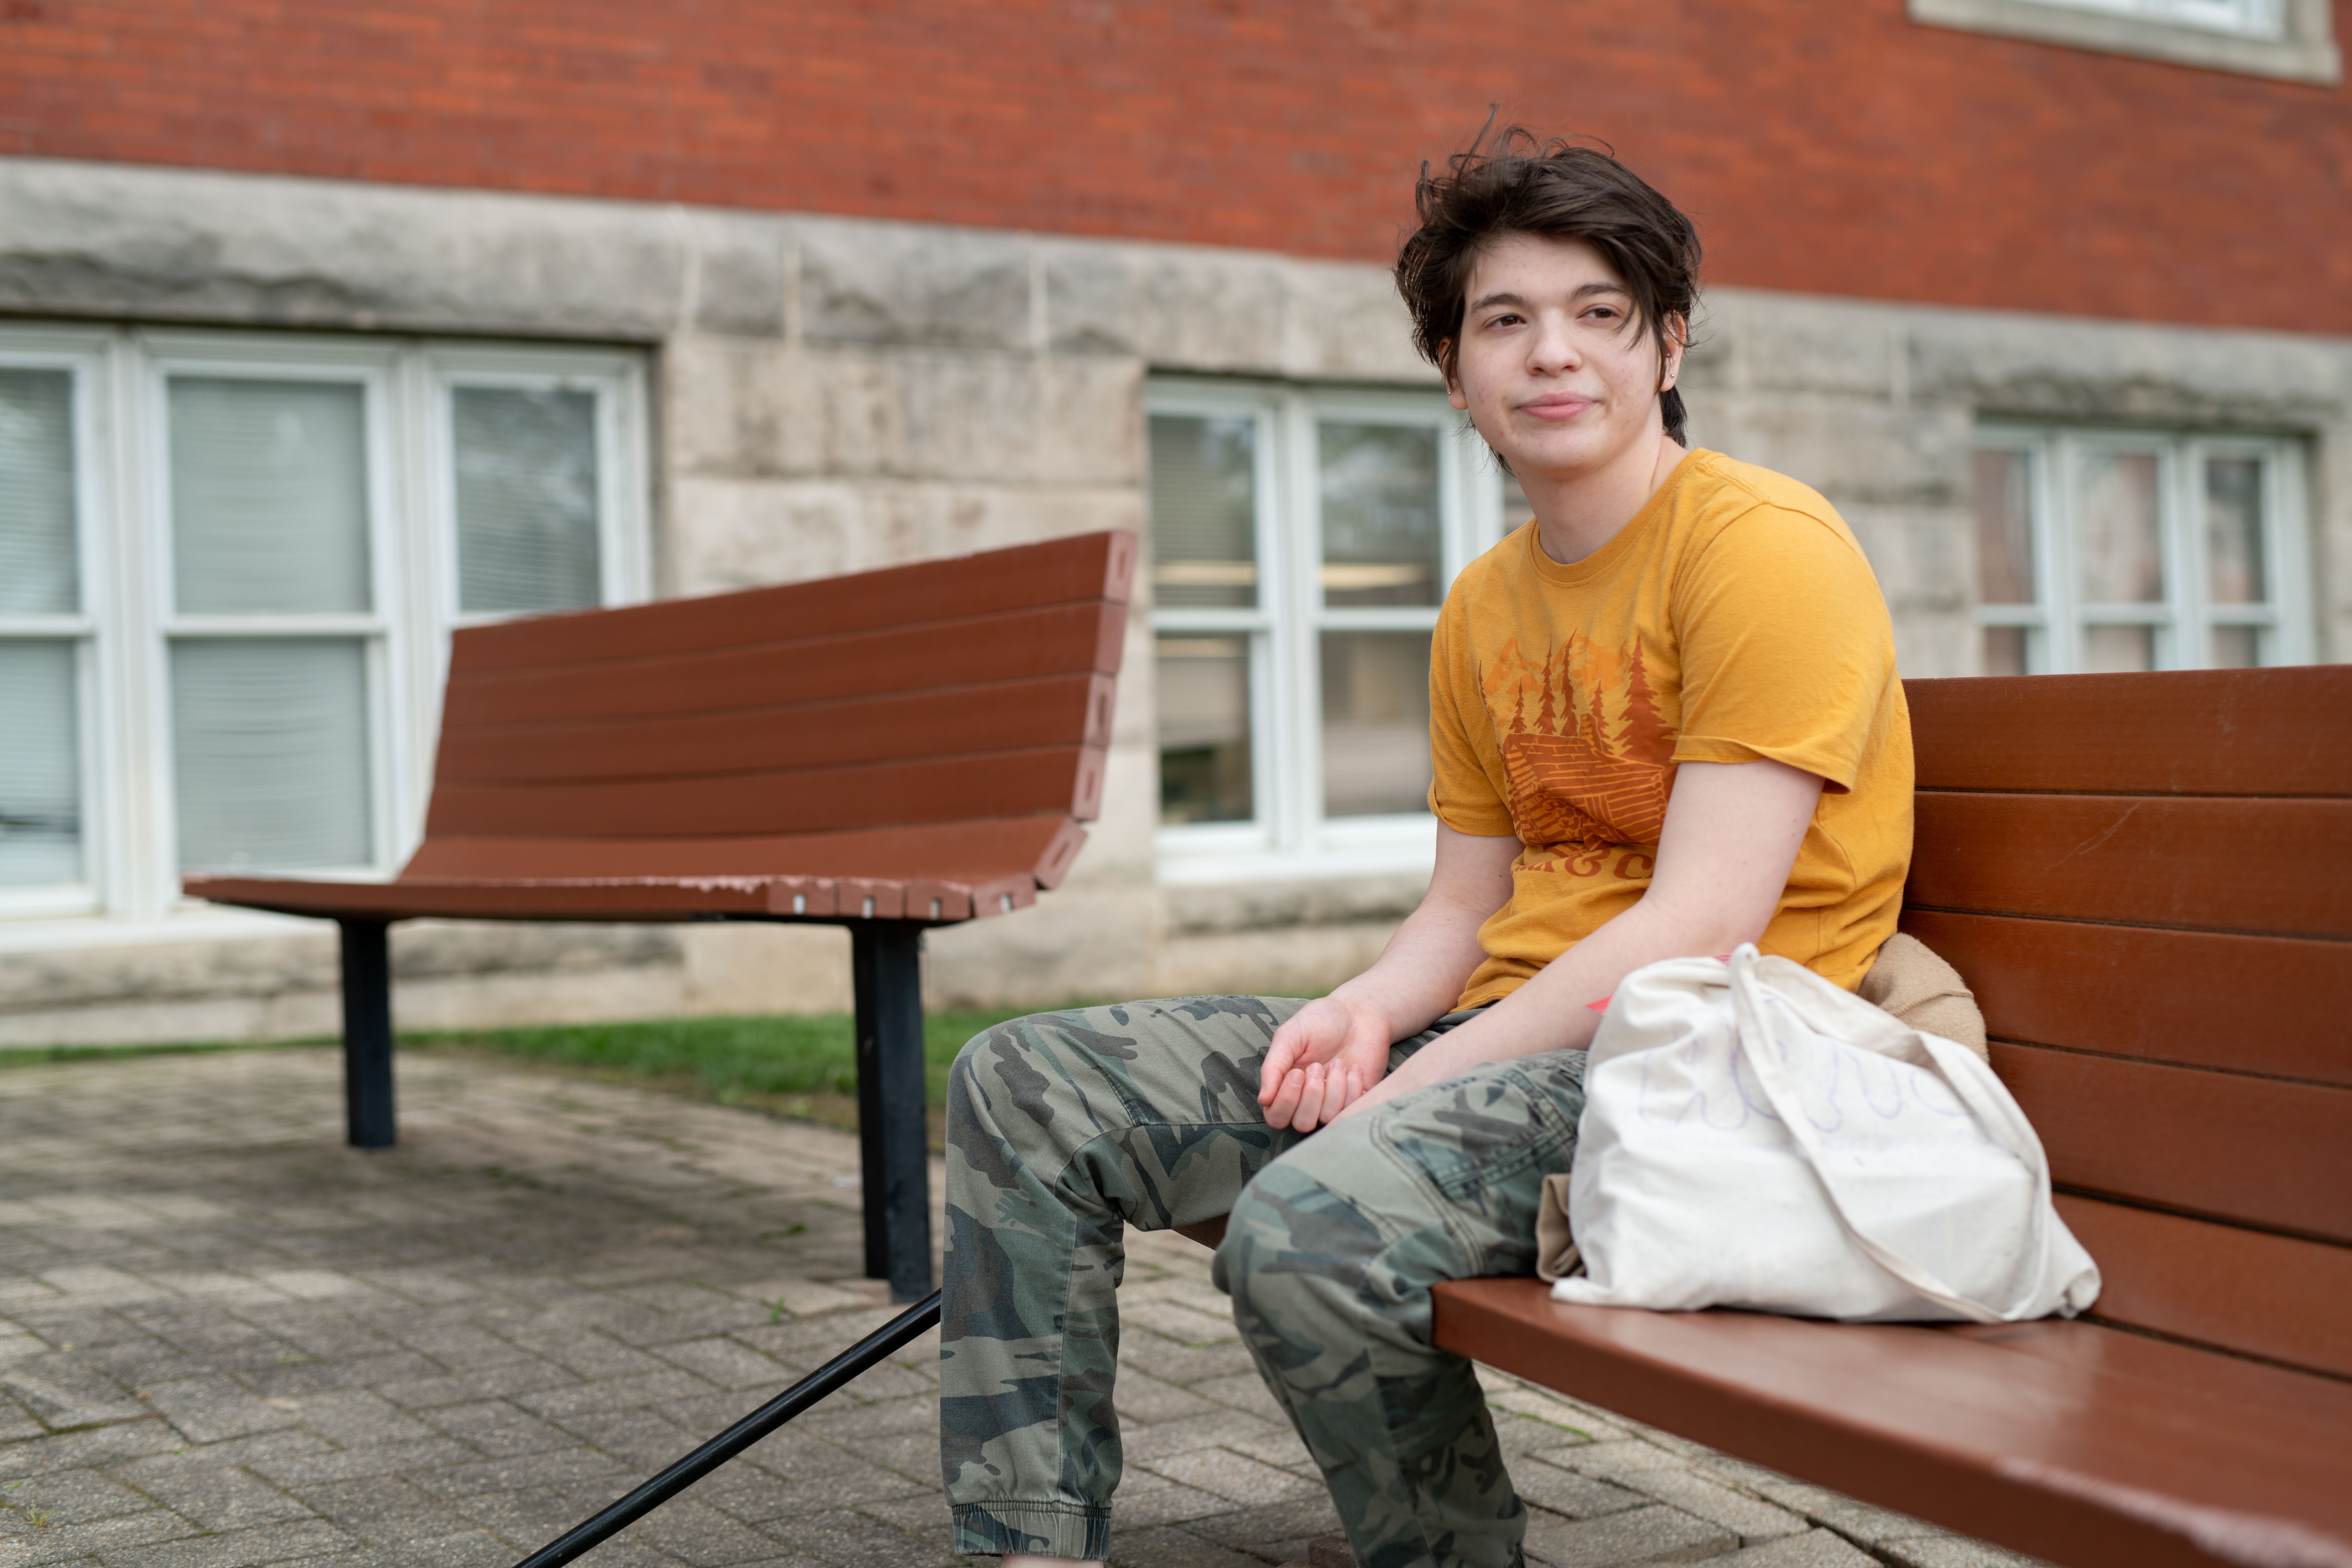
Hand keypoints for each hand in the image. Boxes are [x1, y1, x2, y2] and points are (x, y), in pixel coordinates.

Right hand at [1258, 995, 1394, 1132]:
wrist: (1359, 1012)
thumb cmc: (1319, 1020)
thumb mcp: (1289, 1036)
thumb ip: (1273, 1067)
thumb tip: (1263, 1099)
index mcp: (1286, 1085)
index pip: (1276, 1116)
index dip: (1286, 1101)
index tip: (1298, 1072)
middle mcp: (1307, 1099)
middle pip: (1301, 1124)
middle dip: (1311, 1095)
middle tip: (1317, 1066)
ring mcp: (1332, 1102)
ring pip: (1326, 1118)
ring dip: (1333, 1088)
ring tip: (1338, 1063)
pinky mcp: (1356, 1101)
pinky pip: (1351, 1110)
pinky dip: (1352, 1087)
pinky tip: (1353, 1068)